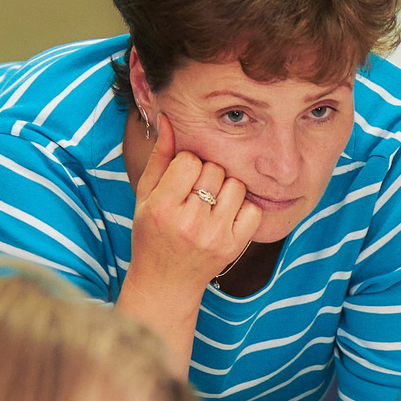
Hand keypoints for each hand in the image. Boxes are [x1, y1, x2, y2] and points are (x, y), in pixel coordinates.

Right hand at [127, 117, 260, 297]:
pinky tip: (226, 216)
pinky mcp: (235, 246)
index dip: (187, 165)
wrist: (165, 282)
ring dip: (226, 189)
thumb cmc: (152, 234)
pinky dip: (243, 208)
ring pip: (236, 186)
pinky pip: (254, 209)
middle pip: (215, 170)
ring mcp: (215, 236)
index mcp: (163, 208)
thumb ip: (159, 157)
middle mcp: (190, 223)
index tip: (181, 180)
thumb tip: (168, 119)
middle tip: (195, 193)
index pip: (190, 161)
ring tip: (210, 204)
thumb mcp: (146, 196)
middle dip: (207, 175)